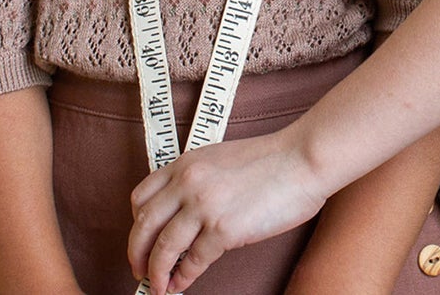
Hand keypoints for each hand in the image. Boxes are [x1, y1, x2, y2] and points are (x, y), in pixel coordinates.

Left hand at [128, 130, 332, 292]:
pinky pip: (194, 261)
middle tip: (139, 269)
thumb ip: (197, 181)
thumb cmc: (272, 160)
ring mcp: (204, 207)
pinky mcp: (224, 229)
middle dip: (136, 254)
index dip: (136, 225)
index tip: (141, 240)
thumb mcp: (220, 159)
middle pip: (144, 226)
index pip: (141, 198)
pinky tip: (183, 283)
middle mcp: (187, 184)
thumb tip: (184, 216)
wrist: (303, 159)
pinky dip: (184, 276)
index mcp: (185, 164)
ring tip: (158, 286)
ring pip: (163, 248)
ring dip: (156, 272)